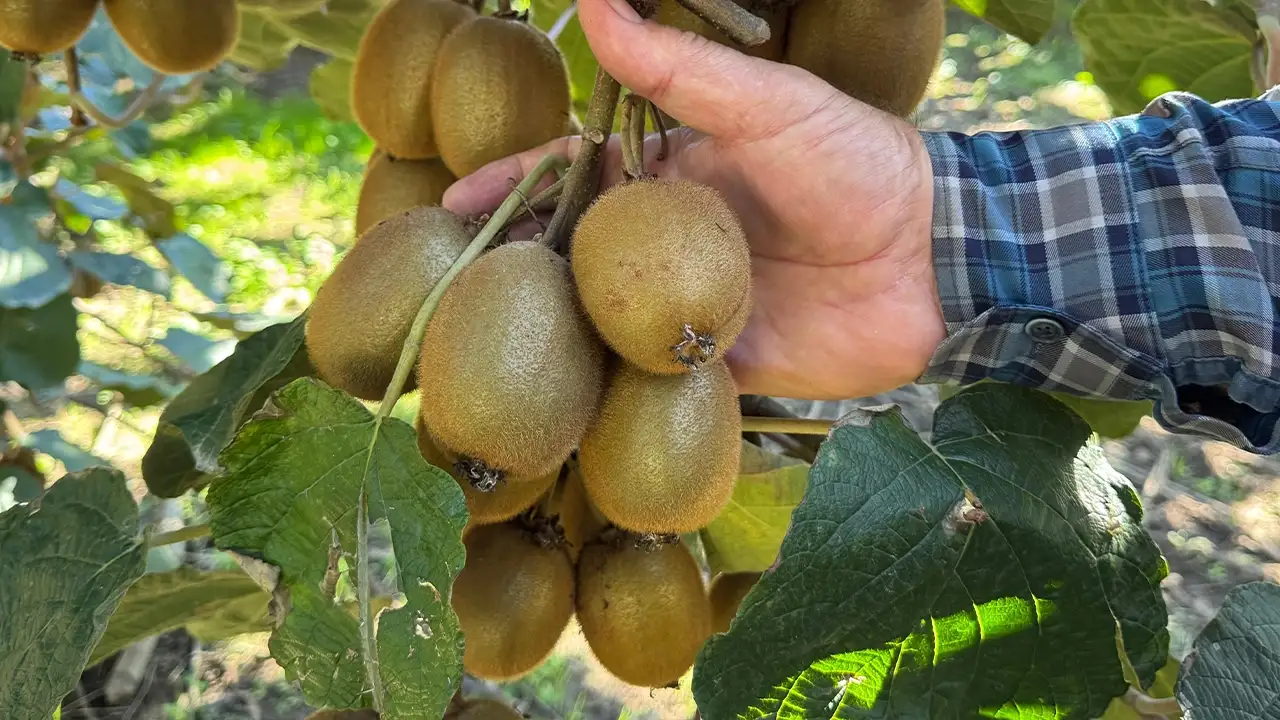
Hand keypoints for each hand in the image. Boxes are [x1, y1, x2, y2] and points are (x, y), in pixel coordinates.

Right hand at [443, 0, 944, 399]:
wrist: (932, 260)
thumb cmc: (853, 167)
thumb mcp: (767, 104)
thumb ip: (681, 70)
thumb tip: (593, 3)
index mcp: (675, 178)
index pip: (577, 178)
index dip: (516, 185)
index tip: (452, 201)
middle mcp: (672, 242)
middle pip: (577, 254)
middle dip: (514, 266)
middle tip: (447, 286)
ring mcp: (690, 305)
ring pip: (603, 321)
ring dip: (548, 332)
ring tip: (481, 350)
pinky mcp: (716, 364)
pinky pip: (650, 377)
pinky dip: (608, 386)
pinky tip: (556, 401)